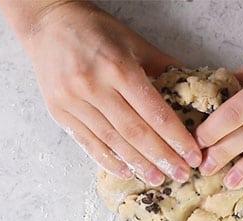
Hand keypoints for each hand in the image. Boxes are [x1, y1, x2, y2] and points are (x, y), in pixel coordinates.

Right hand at [3, 0, 199, 183]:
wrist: (47, 20)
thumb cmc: (95, 29)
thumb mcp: (134, 42)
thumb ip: (164, 67)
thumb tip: (195, 89)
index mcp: (118, 67)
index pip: (154, 113)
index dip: (176, 139)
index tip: (193, 157)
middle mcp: (93, 85)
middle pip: (135, 132)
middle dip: (162, 158)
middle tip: (182, 175)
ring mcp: (73, 100)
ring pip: (112, 141)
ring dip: (138, 164)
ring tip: (158, 178)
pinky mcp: (58, 111)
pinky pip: (87, 142)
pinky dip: (107, 160)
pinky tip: (126, 171)